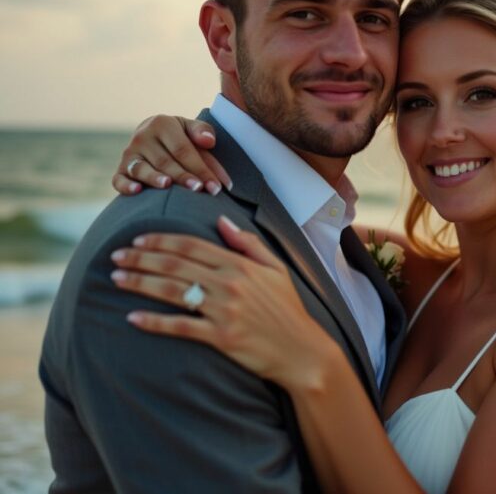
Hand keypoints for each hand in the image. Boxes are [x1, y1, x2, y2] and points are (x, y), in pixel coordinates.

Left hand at [111, 216, 334, 388]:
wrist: (303, 351)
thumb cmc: (289, 310)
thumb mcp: (277, 269)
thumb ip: (248, 244)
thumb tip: (221, 221)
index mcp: (240, 265)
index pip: (192, 245)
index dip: (161, 240)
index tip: (137, 239)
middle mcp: (230, 284)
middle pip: (175, 264)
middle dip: (141, 258)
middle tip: (116, 256)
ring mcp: (225, 311)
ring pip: (172, 291)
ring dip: (140, 283)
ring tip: (116, 279)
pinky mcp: (221, 337)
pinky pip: (180, 326)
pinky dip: (154, 321)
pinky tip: (132, 317)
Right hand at [114, 115, 231, 195]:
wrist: (152, 137)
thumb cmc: (180, 137)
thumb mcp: (191, 128)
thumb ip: (203, 132)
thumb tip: (209, 141)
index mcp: (162, 124)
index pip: (184, 150)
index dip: (201, 168)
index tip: (216, 186)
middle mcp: (142, 137)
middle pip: (165, 161)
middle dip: (183, 177)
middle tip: (199, 189)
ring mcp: (129, 154)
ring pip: (141, 169)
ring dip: (154, 178)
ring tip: (168, 185)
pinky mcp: (120, 169)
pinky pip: (119, 179)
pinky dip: (126, 185)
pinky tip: (137, 191)